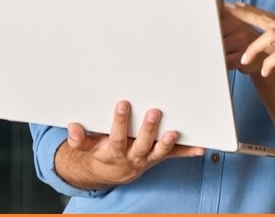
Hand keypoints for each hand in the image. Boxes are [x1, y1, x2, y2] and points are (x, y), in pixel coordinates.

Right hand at [61, 100, 204, 186]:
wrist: (113, 171)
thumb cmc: (102, 150)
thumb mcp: (87, 147)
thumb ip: (79, 139)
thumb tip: (72, 129)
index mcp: (114, 151)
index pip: (116, 137)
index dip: (119, 122)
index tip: (123, 103)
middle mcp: (133, 156)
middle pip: (141, 144)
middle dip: (148, 129)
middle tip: (154, 111)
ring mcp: (149, 157)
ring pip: (159, 152)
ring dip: (167, 143)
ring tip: (174, 132)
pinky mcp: (160, 157)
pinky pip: (175, 156)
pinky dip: (189, 152)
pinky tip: (201, 147)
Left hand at [225, 2, 274, 96]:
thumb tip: (268, 46)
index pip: (270, 15)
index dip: (252, 10)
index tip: (235, 5)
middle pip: (267, 18)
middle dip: (246, 14)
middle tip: (228, 10)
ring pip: (272, 34)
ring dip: (255, 46)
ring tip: (244, 58)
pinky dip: (270, 62)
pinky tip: (265, 71)